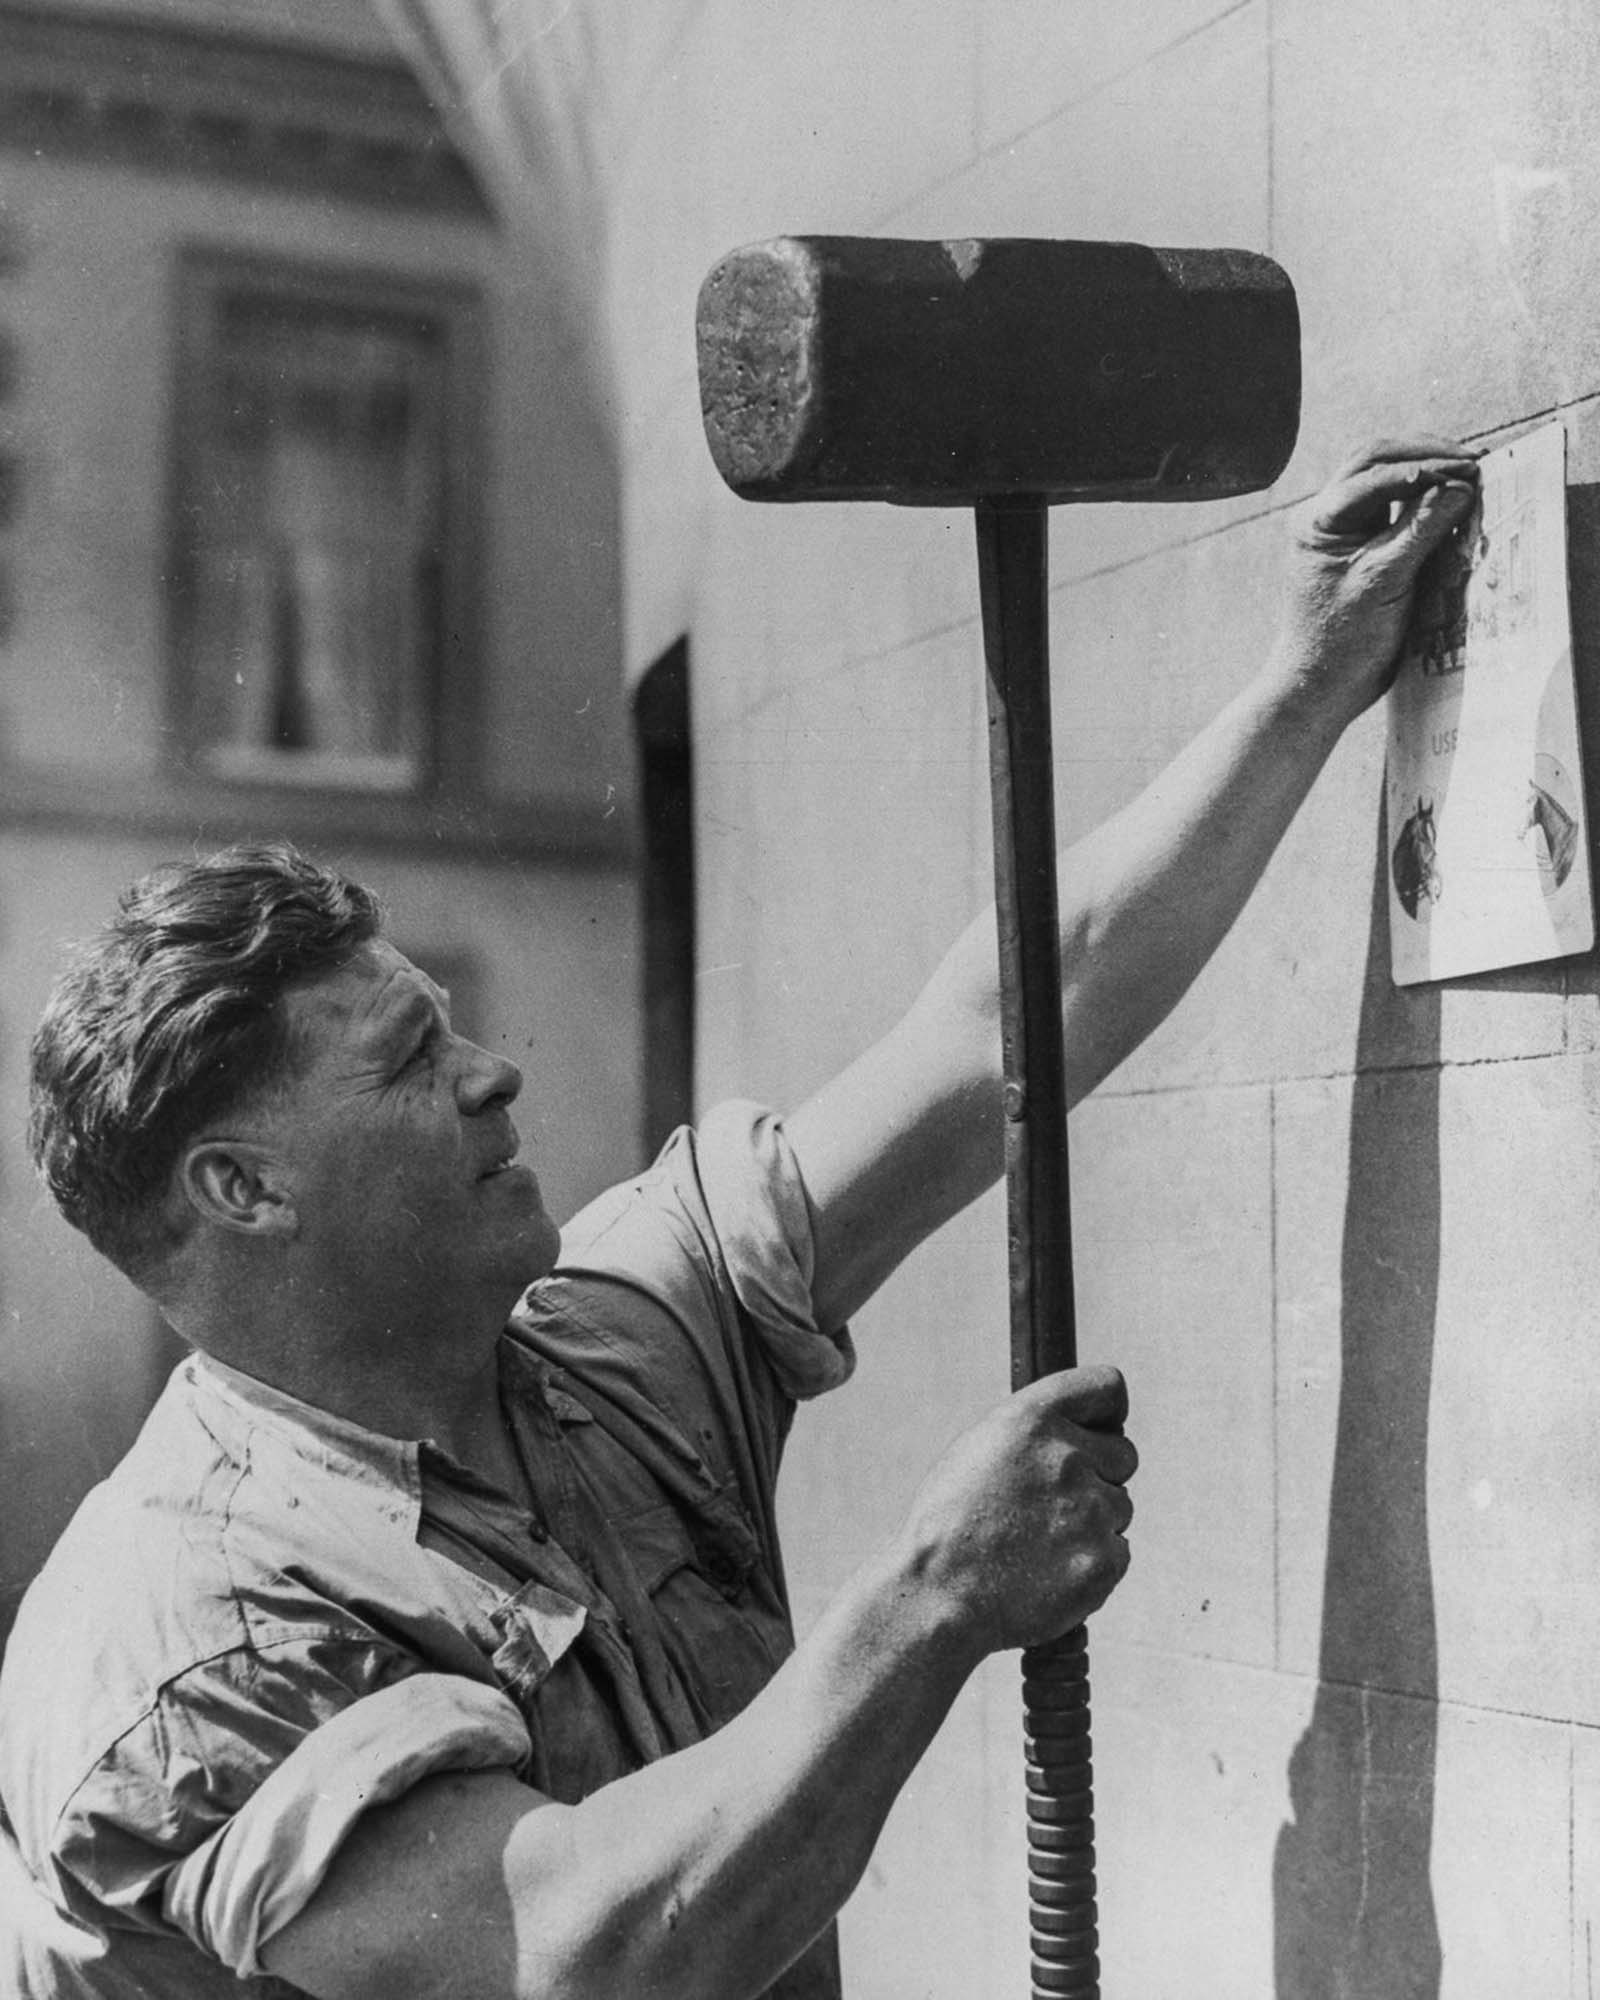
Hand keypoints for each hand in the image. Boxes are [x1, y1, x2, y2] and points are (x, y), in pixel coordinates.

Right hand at [896, 1363, 1135, 1657]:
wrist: (937, 1595)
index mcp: (1032, 1420)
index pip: (1108, 1387)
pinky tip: (1049, 1571)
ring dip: (1092, 1523)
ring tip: (1038, 1544)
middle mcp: (1067, 1458)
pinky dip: (1092, 1563)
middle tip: (1053, 1504)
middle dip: (1099, 1475)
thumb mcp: (979, 1448)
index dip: (1108, 1410)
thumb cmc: (951, 1523)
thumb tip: (1085, 1427)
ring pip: (1119, 1508)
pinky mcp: (1103, 1562)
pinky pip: (1118, 1552)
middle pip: (1123, 1455)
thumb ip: (1036, 1430)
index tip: (1103, 1427)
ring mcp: (1090, 1512)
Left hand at [1274, 436, 1481, 726]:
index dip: (1424, 467)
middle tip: (1472, 460)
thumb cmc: (1342, 640)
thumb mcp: (1385, 581)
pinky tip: (1453, 498)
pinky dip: (1423, 496)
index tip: (1468, 470)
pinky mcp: (1361, 545)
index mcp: (1319, 520)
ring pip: (1383, 477)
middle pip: (1375, 460)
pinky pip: (1393, 505)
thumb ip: (1421, 529)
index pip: (1375, 474)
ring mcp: (1343, 529)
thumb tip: (1460, 485)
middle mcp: (1326, 516)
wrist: (1322, 685)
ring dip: (1424, 469)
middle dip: (1424, 454)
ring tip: (1467, 472)